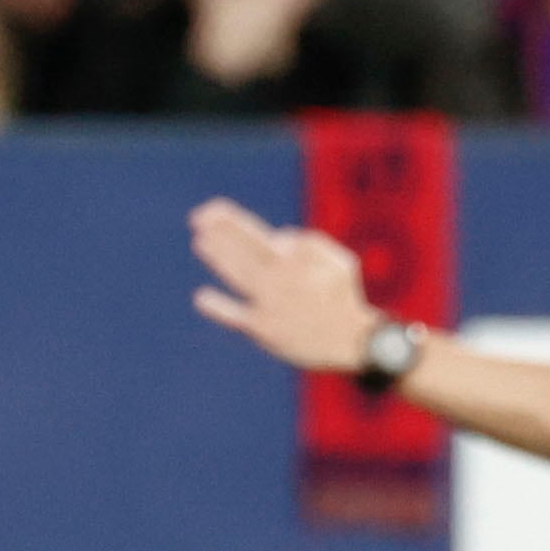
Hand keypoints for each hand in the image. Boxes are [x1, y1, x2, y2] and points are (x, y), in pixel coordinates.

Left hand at [189, 198, 376, 370]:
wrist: (351, 341)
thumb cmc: (345, 297)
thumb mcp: (340, 261)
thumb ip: (312, 243)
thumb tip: (278, 237)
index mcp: (294, 264)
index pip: (254, 236)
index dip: (231, 222)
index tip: (213, 209)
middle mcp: (275, 281)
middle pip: (240, 252)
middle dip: (219, 233)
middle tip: (198, 217)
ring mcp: (267, 305)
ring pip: (236, 276)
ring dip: (217, 258)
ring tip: (200, 242)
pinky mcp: (262, 330)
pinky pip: (236, 317)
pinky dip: (219, 308)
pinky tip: (201, 297)